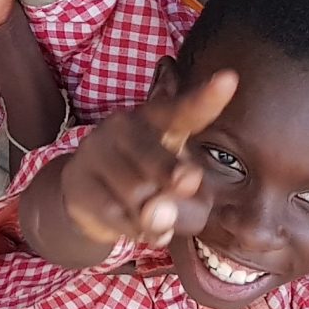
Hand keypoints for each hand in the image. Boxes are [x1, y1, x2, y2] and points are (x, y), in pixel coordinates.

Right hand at [55, 69, 236, 248]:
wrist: (88, 198)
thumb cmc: (148, 183)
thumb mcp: (182, 190)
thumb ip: (186, 203)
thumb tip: (155, 214)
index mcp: (157, 120)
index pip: (184, 110)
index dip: (206, 99)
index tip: (229, 79)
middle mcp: (124, 127)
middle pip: (158, 160)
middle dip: (174, 178)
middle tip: (186, 183)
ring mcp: (96, 151)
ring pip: (138, 195)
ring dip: (152, 217)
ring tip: (151, 216)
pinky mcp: (78, 180)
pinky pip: (115, 214)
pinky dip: (132, 229)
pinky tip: (135, 226)